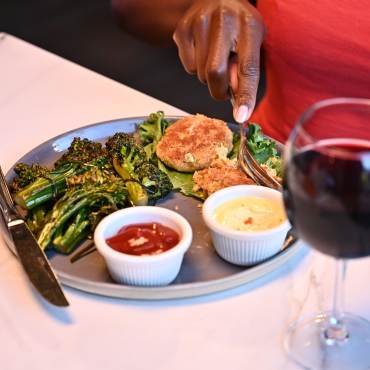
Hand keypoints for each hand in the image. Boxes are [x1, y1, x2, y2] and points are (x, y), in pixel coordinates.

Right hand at [173, 0, 264, 122]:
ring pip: (200, 73)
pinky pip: (188, 67)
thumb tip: (236, 99)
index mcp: (249, 26)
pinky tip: (202, 53)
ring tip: (215, 59)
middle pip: (215, 73)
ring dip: (208, 78)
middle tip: (224, 89)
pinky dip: (196, 68)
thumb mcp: (252, 42)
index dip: (245, 95)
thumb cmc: (238, 26)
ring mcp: (199, 23)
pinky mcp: (183, 29)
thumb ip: (246, 69)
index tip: (241, 116)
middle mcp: (224, 20)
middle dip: (219, 91)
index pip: (247, 67)